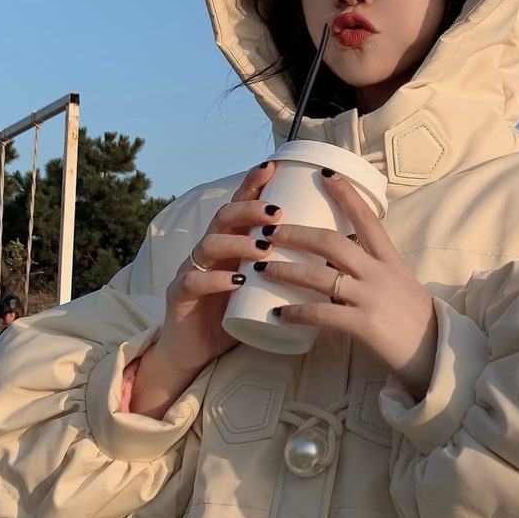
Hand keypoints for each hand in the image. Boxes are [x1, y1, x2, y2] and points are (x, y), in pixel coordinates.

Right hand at [130, 162, 277, 417]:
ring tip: (263, 248)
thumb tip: (338, 257)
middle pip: (224, 217)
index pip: (241, 206)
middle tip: (278, 213)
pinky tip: (233, 281)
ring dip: (238, 243)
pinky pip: (194, 282)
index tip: (274, 167)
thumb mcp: (263, 287)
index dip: (254, 185)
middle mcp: (210, 250)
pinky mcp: (180, 295)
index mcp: (231, 243)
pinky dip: (215, 280)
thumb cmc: (235, 314)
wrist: (194, 350)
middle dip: (250, 210)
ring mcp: (192, 270)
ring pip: (209, 245)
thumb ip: (289, 269)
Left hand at [257, 171, 437, 399]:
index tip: (325, 173)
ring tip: (262, 269)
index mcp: (390, 260)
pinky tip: (278, 314)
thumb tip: (339, 262)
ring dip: (286, 270)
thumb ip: (372, 272)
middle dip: (296, 233)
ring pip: (320, 276)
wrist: (436, 355)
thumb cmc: (415, 321)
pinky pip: (322, 315)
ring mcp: (372, 298)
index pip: (367, 218)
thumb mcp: (399, 285)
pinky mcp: (365, 324)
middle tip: (269, 230)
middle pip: (332, 242)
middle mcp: (380, 273)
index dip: (346, 194)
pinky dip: (297, 313)